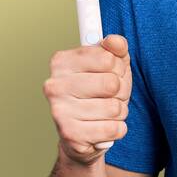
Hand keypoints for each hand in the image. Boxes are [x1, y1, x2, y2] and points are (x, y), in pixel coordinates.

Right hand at [43, 34, 130, 163]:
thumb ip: (115, 49)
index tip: (112, 72)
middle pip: (112, 84)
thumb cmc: (98, 94)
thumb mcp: (111, 66)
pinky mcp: (70, 134)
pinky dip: (117, 129)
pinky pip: (113, 129)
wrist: (84, 134)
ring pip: (114, 108)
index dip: (118, 68)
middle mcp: (55, 85)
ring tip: (106, 112)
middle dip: (121, 92)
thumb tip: (116, 42)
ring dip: (119, 112)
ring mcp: (59, 110)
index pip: (108, 59)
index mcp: (61, 62)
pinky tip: (104, 127)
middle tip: (110, 96)